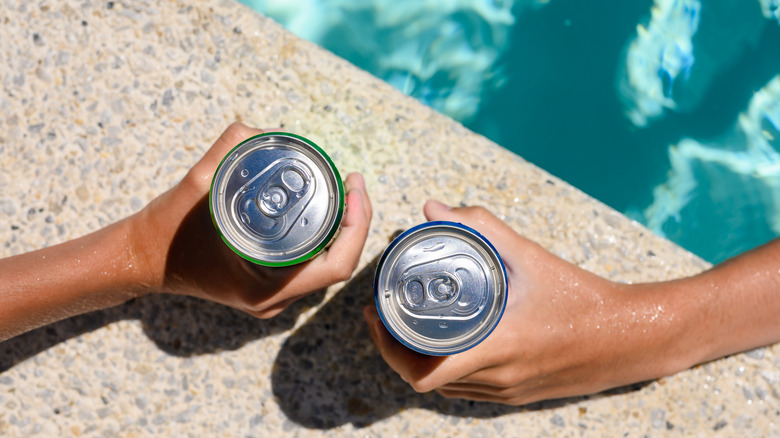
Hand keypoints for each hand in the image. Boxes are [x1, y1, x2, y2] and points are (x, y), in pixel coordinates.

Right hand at [131, 123, 372, 317]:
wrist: (141, 259)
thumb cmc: (166, 231)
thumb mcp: (196, 184)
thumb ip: (231, 149)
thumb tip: (269, 130)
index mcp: (265, 287)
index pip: (336, 265)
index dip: (357, 225)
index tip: (355, 186)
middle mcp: (274, 299)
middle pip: (337, 263)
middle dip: (355, 221)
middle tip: (352, 182)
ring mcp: (272, 297)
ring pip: (326, 265)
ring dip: (342, 229)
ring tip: (343, 190)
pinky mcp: (268, 287)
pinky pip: (309, 265)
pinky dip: (322, 237)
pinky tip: (322, 208)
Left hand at [364, 200, 696, 404]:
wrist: (631, 338)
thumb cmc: (583, 298)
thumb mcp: (531, 258)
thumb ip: (481, 228)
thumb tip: (433, 208)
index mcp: (497, 349)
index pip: (424, 372)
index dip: (388, 349)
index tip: (376, 315)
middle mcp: (498, 380)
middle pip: (425, 379)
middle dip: (395, 350)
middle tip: (384, 314)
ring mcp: (507, 392)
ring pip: (444, 387)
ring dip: (419, 359)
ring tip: (407, 324)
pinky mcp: (516, 396)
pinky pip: (467, 390)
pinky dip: (447, 368)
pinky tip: (445, 340)